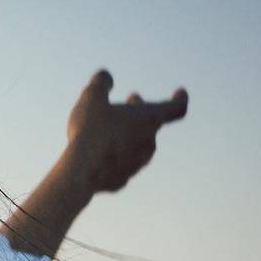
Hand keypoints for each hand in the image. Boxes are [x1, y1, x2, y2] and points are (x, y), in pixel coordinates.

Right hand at [64, 68, 188, 194]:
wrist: (80, 173)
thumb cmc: (90, 131)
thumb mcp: (91, 97)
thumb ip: (100, 82)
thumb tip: (105, 79)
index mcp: (149, 119)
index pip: (176, 108)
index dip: (180, 98)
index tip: (180, 92)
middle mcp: (149, 143)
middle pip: (152, 123)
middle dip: (141, 110)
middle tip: (131, 99)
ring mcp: (137, 165)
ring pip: (138, 145)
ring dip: (129, 132)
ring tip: (112, 127)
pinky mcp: (121, 181)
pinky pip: (121, 164)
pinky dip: (114, 155)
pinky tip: (100, 152)